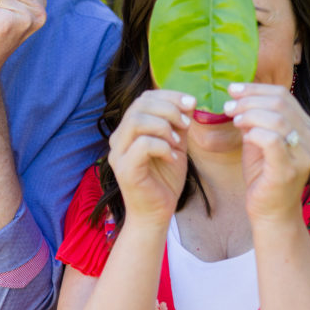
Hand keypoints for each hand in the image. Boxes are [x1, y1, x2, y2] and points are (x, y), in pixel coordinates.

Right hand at [108, 90, 194, 226]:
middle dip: (169, 109)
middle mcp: (119, 138)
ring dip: (164, 127)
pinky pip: (143, 144)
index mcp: (129, 130)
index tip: (191, 103)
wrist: (156, 213)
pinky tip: (172, 157)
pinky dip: (162, 146)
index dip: (169, 96)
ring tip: (177, 142)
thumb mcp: (175, 145)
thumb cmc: (164, 180)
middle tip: (186, 125)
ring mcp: (119, 153)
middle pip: (140, 105)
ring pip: (137, 121)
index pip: (144, 98)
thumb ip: (178, 124)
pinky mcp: (125, 169)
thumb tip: (189, 101)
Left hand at [224, 82, 309, 223]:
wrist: (271, 212)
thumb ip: (256, 120)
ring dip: (249, 114)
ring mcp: (303, 155)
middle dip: (249, 100)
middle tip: (229, 106)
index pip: (284, 95)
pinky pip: (272, 140)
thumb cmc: (264, 176)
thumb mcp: (259, 141)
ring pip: (277, 118)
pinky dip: (254, 132)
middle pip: (280, 103)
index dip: (256, 89)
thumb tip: (238, 96)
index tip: (233, 89)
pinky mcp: (289, 169)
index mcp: (306, 127)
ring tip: (234, 120)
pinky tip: (244, 135)